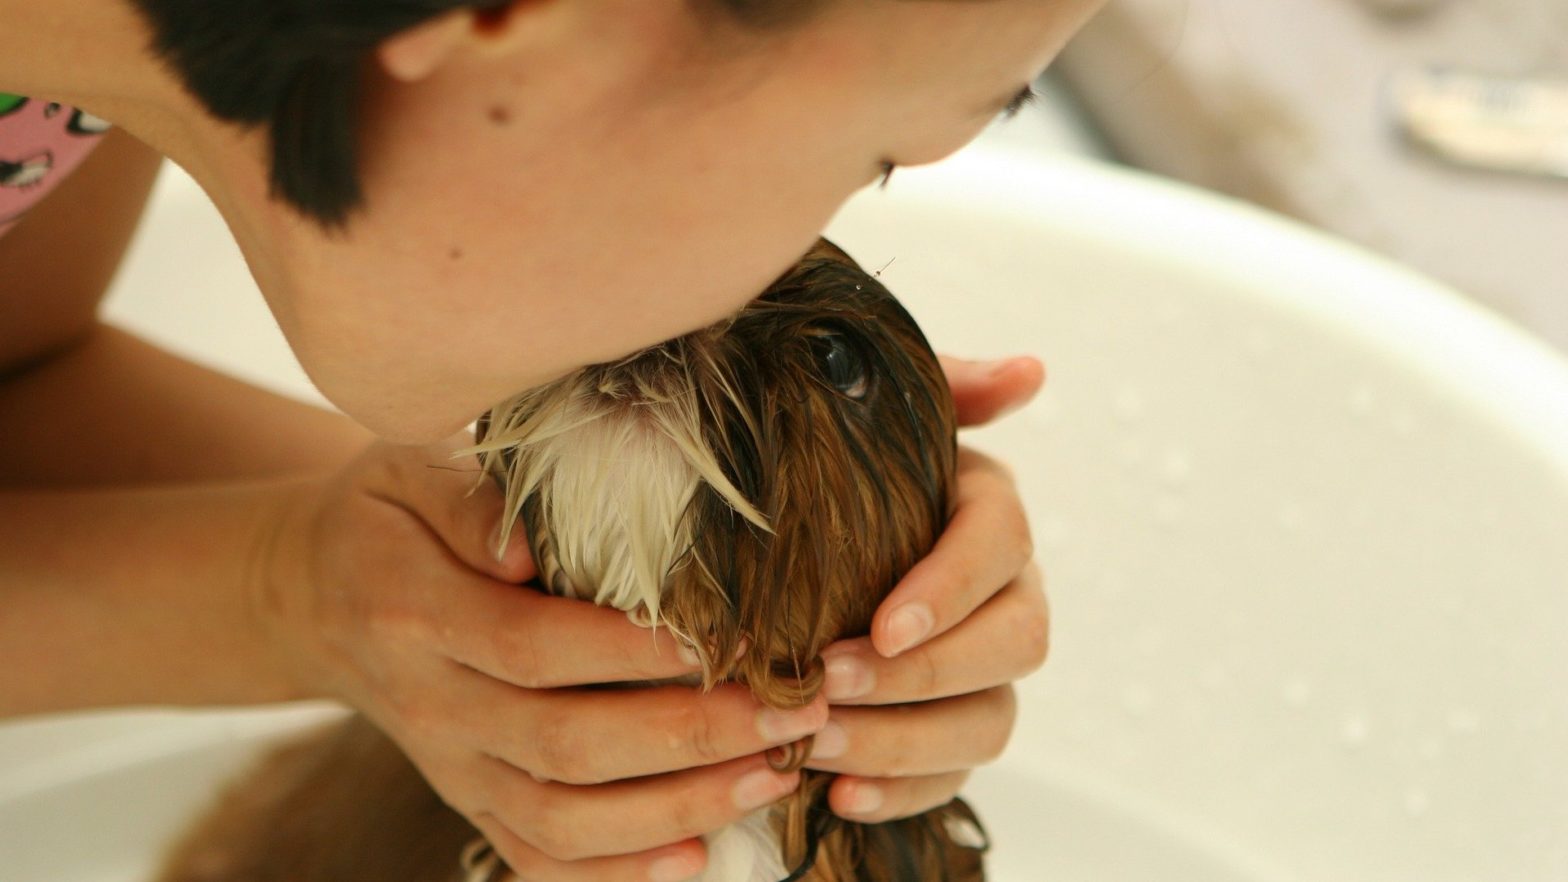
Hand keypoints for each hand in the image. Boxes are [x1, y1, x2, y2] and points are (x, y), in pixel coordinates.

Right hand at [253, 439, 827, 880]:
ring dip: (675, 809)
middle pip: (565, 744)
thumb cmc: (388, 516)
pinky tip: (698, 856)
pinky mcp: (467, 801)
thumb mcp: (406, 468)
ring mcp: (449, 766)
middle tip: (790, 711)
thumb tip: (526, 545)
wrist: (314, 595)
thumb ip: (468, 497)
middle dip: (688, 737)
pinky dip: (615, 874)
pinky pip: (537, 856)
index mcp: (415, 613)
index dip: (631, 653)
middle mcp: (431, 705)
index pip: (535, 646)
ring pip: (561, 818)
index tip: (725, 638)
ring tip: (773, 775)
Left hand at [804, 355, 1049, 821]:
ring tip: (818, 746)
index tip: (884, 624)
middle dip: (927, 673)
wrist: (789, 530)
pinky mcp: (953, 728)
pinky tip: (840, 796)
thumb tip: (1030, 371)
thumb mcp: (874, 416)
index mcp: (986, 511)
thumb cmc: (831, 469)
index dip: (951, 589)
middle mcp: (1005, 593)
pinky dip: (903, 792)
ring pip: (991, 720)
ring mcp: (985, 668)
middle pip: (1015, 643)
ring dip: (906, 741)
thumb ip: (946, 388)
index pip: (1000, 545)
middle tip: (829, 682)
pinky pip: (954, 774)